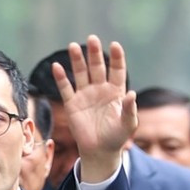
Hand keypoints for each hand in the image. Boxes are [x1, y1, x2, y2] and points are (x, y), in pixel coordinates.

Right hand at [52, 35, 137, 183]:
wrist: (100, 151)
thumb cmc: (117, 137)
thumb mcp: (128, 125)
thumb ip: (130, 110)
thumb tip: (132, 94)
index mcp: (116, 92)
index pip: (117, 71)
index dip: (116, 58)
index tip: (115, 45)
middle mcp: (100, 89)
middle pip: (97, 67)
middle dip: (95, 54)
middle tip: (92, 38)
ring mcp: (85, 95)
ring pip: (81, 73)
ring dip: (77, 60)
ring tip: (73, 46)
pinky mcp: (72, 104)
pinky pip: (66, 88)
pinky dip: (61, 78)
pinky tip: (57, 67)